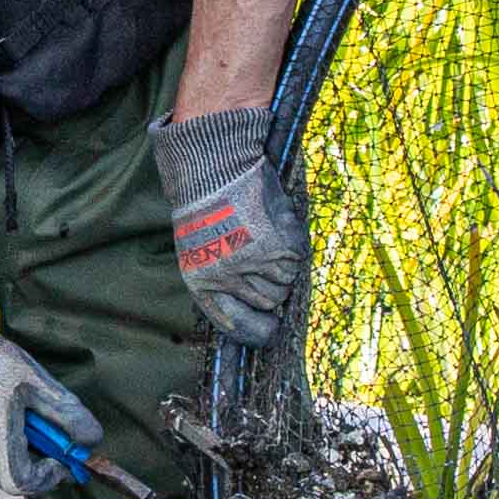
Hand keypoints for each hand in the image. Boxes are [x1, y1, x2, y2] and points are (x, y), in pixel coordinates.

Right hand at [0, 288, 99, 498]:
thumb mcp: (39, 385)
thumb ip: (69, 416)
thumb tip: (92, 441)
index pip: (25, 482)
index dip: (49, 476)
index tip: (62, 457)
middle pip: (14, 478)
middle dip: (37, 463)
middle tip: (47, 435)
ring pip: (0, 469)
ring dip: (20, 454)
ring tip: (23, 419)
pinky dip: (3, 447)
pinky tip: (4, 418)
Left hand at [154, 113, 308, 347]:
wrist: (215, 167)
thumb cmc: (208, 208)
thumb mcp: (202, 250)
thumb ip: (224, 282)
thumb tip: (259, 312)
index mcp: (202, 283)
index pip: (234, 324)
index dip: (255, 331)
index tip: (270, 332)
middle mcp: (226, 278)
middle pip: (269, 302)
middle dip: (271, 282)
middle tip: (263, 253)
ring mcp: (253, 263)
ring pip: (286, 282)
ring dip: (283, 262)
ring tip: (265, 233)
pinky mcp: (277, 245)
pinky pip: (297, 259)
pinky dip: (293, 243)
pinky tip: (275, 223)